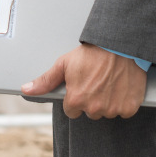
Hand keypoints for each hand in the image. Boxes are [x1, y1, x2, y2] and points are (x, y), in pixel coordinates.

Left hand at [22, 44, 146, 119]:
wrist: (119, 45)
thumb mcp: (64, 64)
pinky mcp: (129, 107)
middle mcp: (93, 108)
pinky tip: (121, 86)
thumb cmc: (92, 52)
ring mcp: (112, 109)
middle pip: (89, 112)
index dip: (75, 97)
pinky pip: (124, 111)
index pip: (71, 110)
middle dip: (91, 99)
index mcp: (76, 100)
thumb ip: (45, 80)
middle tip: (96, 80)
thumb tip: (26, 89)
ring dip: (107, 101)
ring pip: (107, 112)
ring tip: (109, 81)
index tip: (81, 86)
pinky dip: (123, 101)